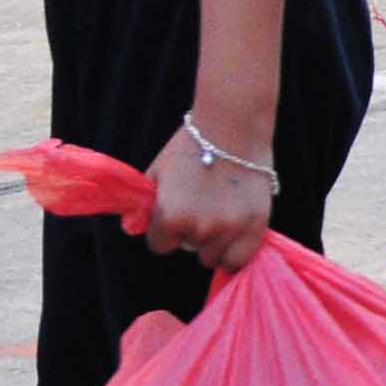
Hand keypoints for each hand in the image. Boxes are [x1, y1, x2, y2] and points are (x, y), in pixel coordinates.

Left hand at [144, 124, 275, 273]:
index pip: (160, 245)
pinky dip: (234, 251)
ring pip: (213, 256)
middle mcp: (198, 229)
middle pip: (188, 248)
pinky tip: (233, 235)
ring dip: (214, 241)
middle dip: (191, 232)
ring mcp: (228, 230)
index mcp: (170, 217)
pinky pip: (239, 259)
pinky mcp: (255, 227)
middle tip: (202, 207)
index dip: (165, 230)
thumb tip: (131, 228)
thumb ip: (144, 206)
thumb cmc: (190, 146)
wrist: (231, 127)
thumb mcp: (157, 173)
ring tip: (220, 215)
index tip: (174, 215)